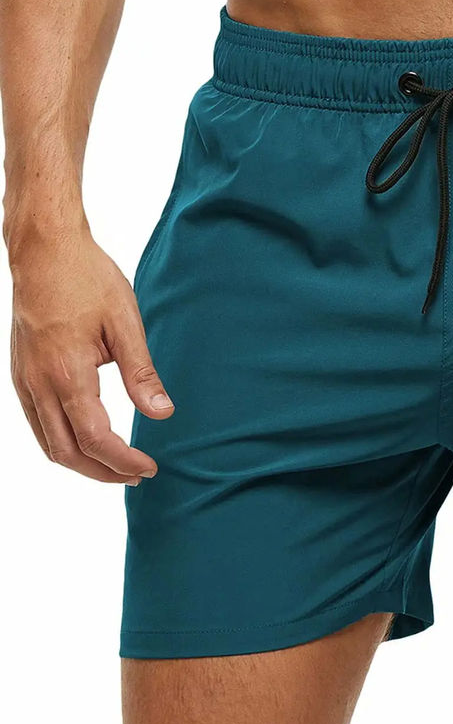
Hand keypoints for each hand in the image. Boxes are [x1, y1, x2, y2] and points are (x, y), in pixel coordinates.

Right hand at [8, 219, 173, 483]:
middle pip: (67, 452)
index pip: (95, 438)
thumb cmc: (87, 279)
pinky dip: (63, 443)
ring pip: (48, 443)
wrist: (43, 249)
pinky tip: (88, 440)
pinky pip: (37, 424)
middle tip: (137, 474)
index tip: (149, 467)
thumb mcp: (125, 323)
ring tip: (117, 465)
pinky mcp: (19, 374)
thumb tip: (162, 413)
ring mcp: (23, 380)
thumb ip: (141, 373)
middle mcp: (38, 384)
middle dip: (103, 471)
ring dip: (82, 462)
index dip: (123, 460)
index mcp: (67, 373)